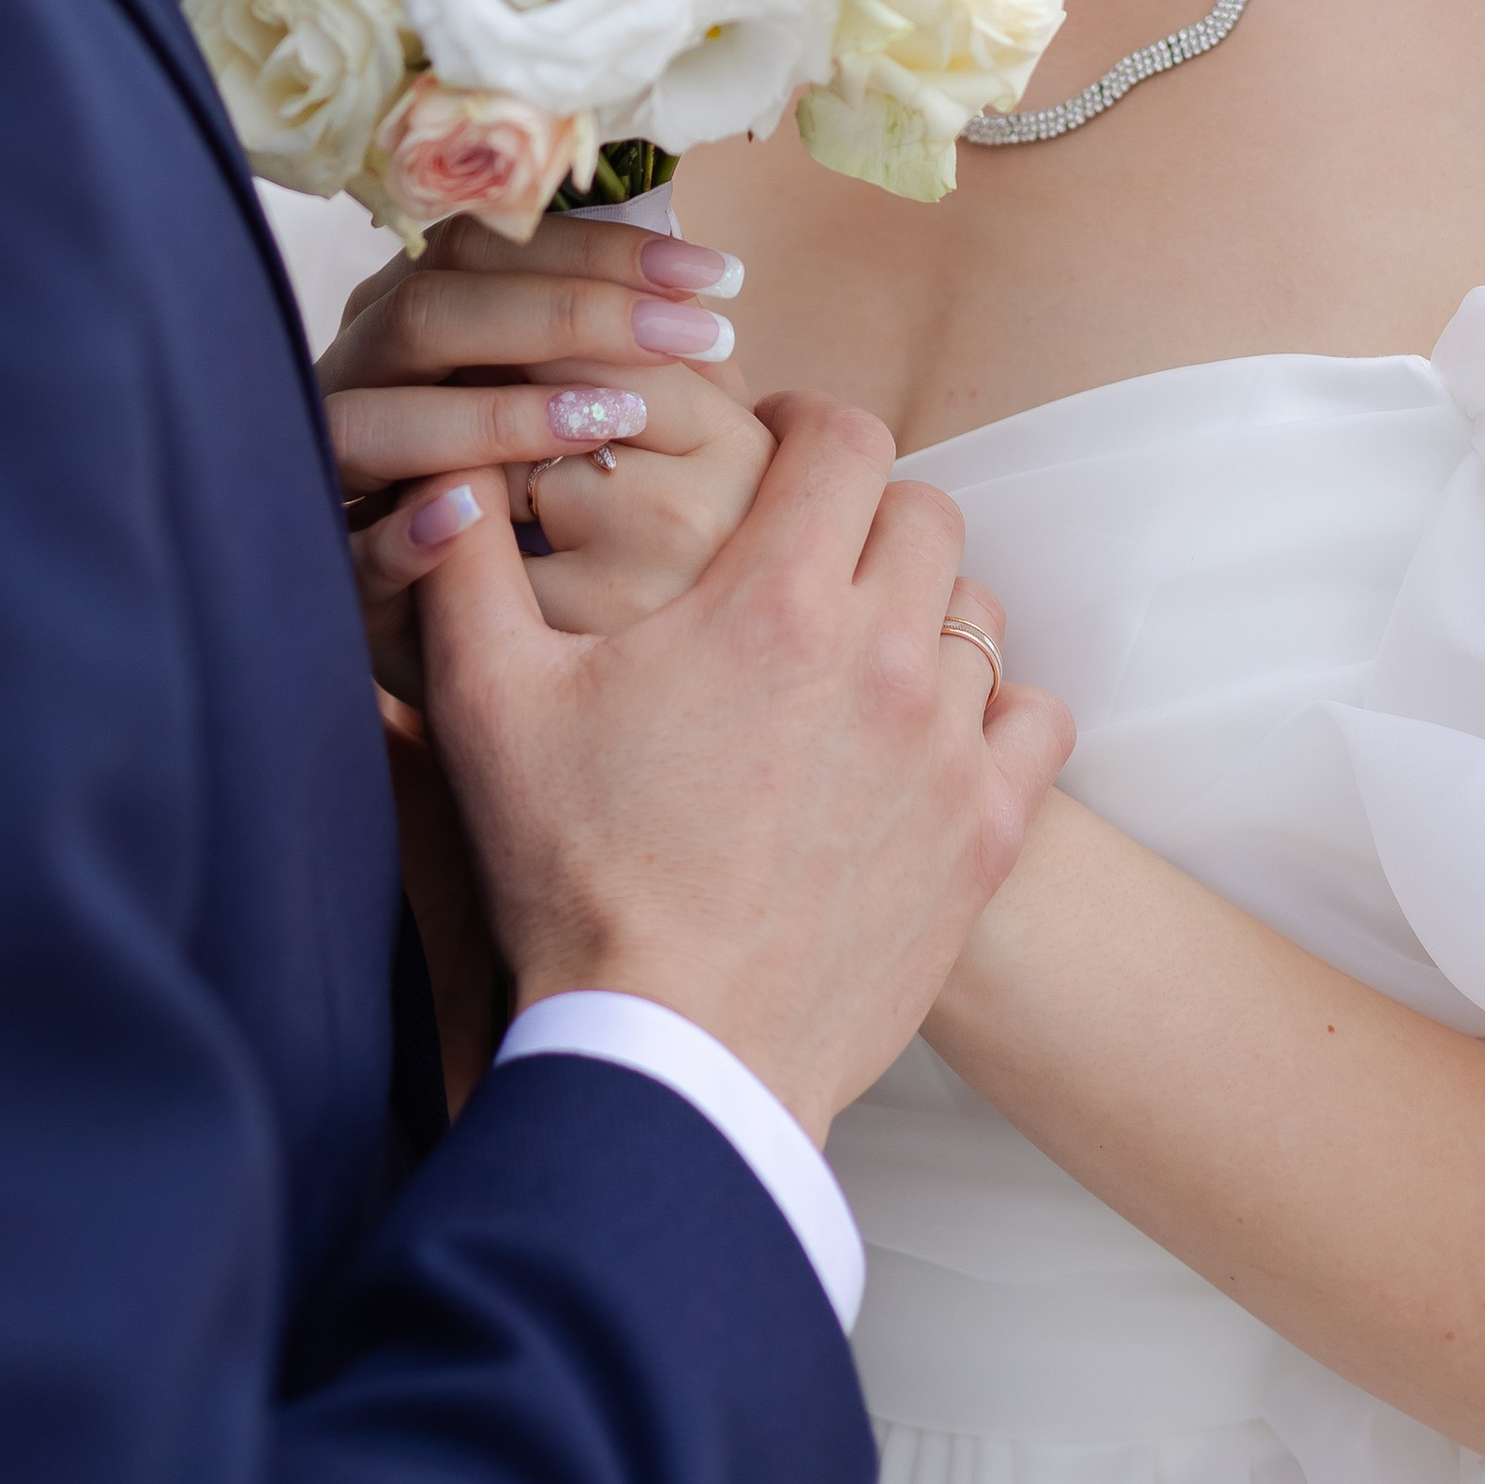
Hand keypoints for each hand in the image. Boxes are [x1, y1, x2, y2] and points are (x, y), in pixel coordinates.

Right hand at [319, 212, 753, 682]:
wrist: (470, 655)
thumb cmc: (527, 498)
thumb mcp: (563, 405)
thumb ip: (601, 348)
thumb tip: (697, 288)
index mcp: (411, 315)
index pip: (484, 243)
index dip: (595, 247)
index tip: (714, 275)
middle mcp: (357, 375)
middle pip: (431, 310)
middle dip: (567, 312)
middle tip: (695, 336)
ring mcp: (328, 470)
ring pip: (370, 420)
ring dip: (489, 416)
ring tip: (607, 421)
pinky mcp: (335, 579)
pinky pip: (352, 554)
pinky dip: (405, 536)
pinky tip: (471, 518)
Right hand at [411, 399, 1075, 1143]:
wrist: (673, 1058)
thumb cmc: (575, 882)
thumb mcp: (488, 709)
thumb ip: (465, 570)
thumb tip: (451, 475)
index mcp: (773, 600)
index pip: (846, 438)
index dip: (806, 426)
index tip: (771, 451)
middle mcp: (880, 653)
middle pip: (923, 511)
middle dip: (863, 510)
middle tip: (804, 552)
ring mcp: (944, 746)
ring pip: (975, 611)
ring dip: (921, 609)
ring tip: (854, 650)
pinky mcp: (985, 833)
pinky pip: (1033, 716)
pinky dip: (991, 708)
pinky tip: (927, 733)